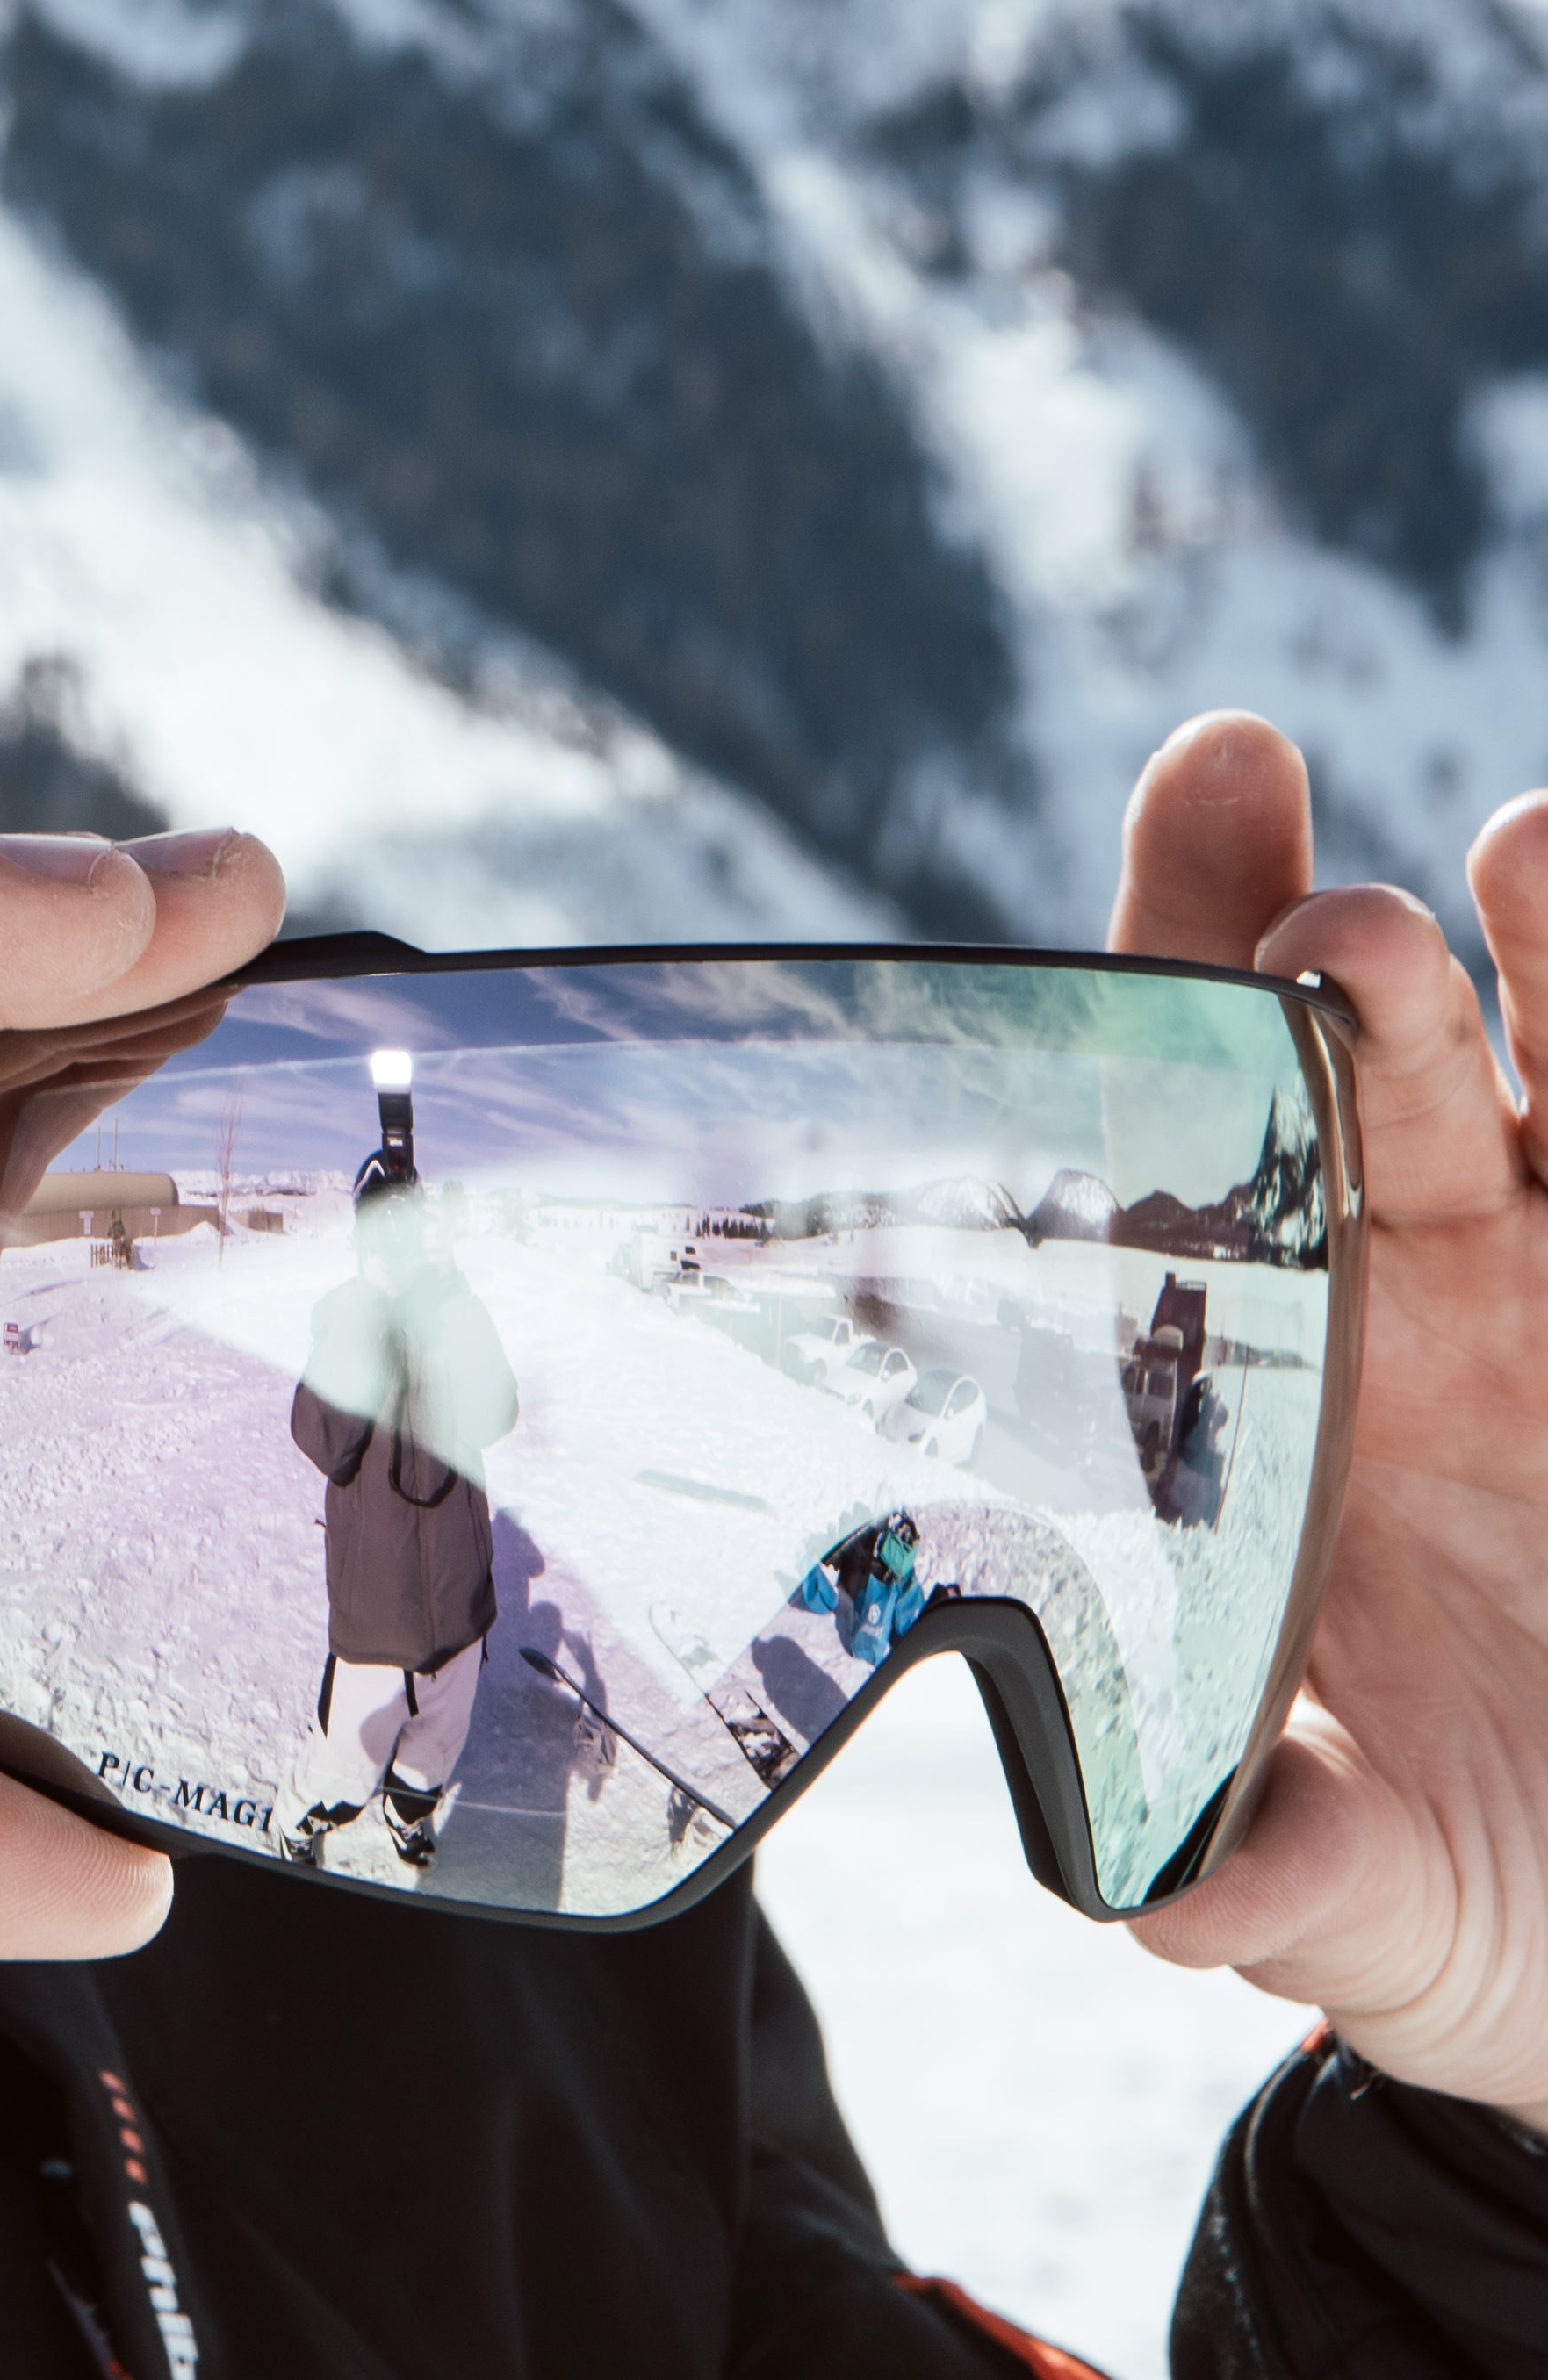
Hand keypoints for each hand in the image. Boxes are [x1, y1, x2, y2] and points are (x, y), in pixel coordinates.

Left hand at [1110, 714, 1547, 2130]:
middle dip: (1347, 984)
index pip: (1179, 1121)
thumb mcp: (1363, 1891)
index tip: (1207, 793)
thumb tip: (1175, 1893)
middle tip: (1337, 931)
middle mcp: (1416, 1296)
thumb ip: (1276, 1866)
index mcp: (1257, 1378)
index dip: (1175, 955)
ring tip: (1539, 844)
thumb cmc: (1446, 1872)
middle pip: (1368, 1078)